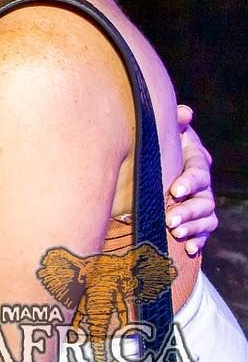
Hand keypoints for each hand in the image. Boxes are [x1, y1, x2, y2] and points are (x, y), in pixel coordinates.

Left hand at [167, 104, 216, 255]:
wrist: (154, 164)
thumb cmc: (159, 146)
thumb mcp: (165, 132)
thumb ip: (175, 123)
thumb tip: (185, 113)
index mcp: (196, 161)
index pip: (199, 171)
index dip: (189, 181)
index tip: (175, 190)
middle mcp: (203, 184)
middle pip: (204, 199)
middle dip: (188, 210)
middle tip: (170, 219)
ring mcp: (202, 203)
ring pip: (207, 217)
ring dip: (193, 226)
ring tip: (176, 231)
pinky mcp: (198, 220)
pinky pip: (204, 233)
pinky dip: (198, 241)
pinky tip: (190, 249)